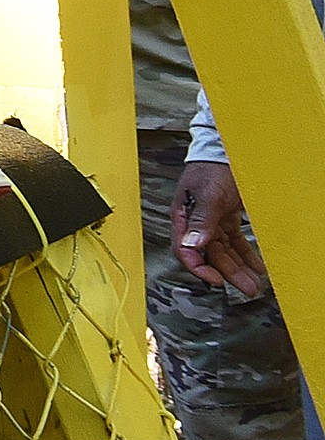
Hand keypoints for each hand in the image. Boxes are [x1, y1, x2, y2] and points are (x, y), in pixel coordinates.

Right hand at [173, 160, 266, 294]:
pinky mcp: (226, 218)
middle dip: (229, 274)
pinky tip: (256, 265)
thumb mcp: (208, 194)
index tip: (217, 280)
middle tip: (247, 288)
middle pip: (210, 255)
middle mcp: (196, 222)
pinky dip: (245, 254)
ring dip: (239, 268)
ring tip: (254, 283)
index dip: (199, 268)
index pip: (185, 250)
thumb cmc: (211, 168)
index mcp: (184, 217)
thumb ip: (201, 220)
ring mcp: (211, 221)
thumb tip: (192, 245)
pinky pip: (235, 242)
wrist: (227, 151)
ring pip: (225, 252)